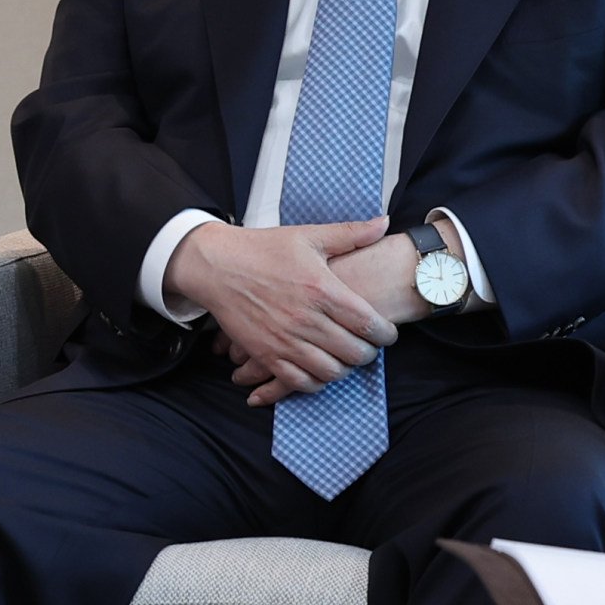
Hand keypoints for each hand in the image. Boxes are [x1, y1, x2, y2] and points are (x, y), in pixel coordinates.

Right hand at [167, 218, 392, 395]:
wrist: (216, 265)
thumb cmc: (263, 249)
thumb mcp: (308, 236)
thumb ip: (350, 233)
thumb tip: (385, 222)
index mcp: (322, 289)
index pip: (369, 324)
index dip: (386, 335)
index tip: (388, 334)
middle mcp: (306, 319)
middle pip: (355, 353)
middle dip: (369, 353)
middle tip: (369, 347)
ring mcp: (285, 340)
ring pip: (331, 371)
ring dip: (344, 369)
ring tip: (345, 358)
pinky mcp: (266, 353)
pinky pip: (299, 382)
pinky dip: (315, 382)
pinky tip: (319, 370)